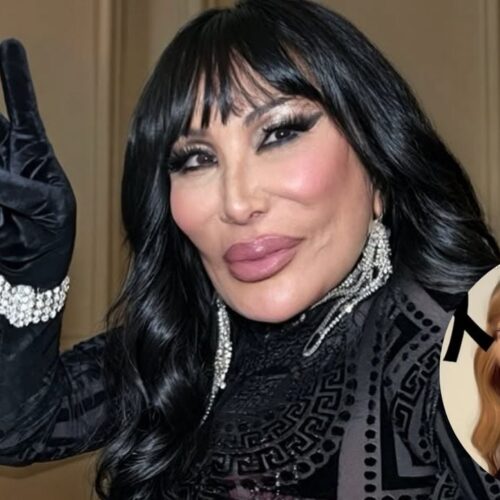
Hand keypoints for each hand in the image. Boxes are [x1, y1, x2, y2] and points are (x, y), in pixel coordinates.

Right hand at [0, 39, 75, 288]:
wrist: (33, 271)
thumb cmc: (51, 236)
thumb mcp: (47, 209)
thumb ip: (18, 187)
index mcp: (32, 153)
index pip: (22, 107)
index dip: (13, 76)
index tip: (10, 46)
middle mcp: (5, 156)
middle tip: (3, 123)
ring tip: (8, 202)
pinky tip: (2, 212)